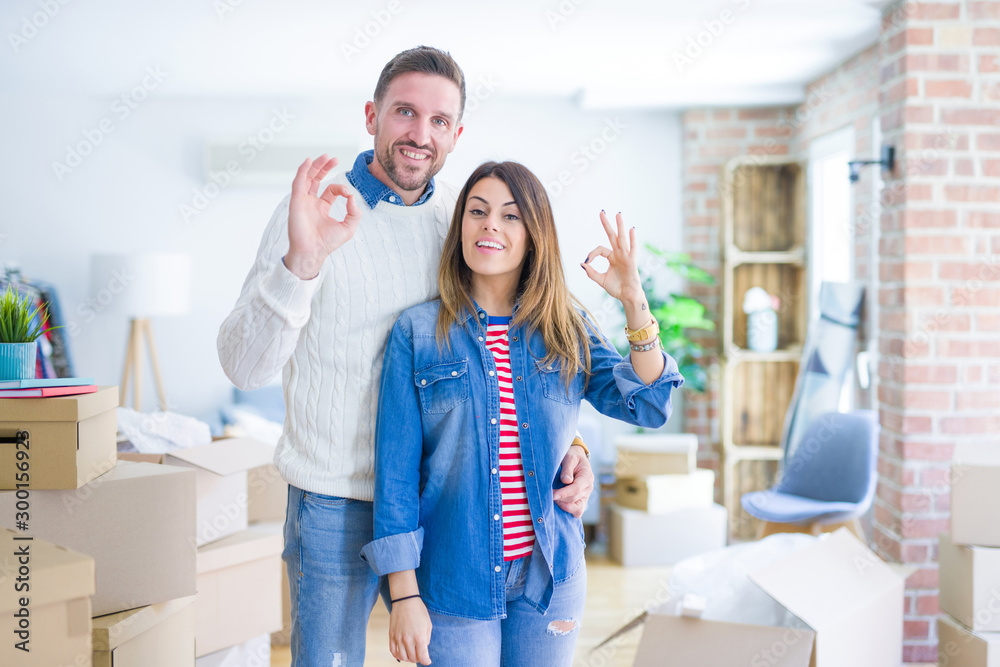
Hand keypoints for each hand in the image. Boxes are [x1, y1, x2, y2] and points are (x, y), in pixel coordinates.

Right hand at [284, 155, 361, 279]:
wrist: (312, 252)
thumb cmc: (327, 243)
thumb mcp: (348, 227)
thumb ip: (354, 212)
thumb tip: (352, 196)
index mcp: (322, 207)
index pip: (331, 190)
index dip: (341, 188)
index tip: (348, 194)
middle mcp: (311, 202)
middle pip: (316, 179)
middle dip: (324, 168)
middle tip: (333, 158)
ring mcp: (302, 201)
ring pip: (307, 178)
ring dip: (315, 166)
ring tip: (324, 157)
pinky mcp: (296, 202)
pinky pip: (298, 183)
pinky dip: (303, 171)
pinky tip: (308, 162)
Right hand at [389, 598, 432, 664]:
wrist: (405, 601)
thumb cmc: (419, 611)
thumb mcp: (428, 625)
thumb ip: (426, 639)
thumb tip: (423, 649)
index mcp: (419, 637)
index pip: (423, 657)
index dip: (426, 661)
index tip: (427, 661)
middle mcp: (408, 640)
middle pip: (413, 658)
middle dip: (418, 659)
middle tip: (420, 655)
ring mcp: (398, 638)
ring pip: (403, 657)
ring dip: (408, 658)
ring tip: (412, 654)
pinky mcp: (391, 636)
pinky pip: (393, 651)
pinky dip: (398, 655)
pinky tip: (402, 653)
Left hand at [553, 445, 594, 517]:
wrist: (576, 458)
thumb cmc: (572, 456)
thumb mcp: (570, 457)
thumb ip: (568, 468)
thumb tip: (566, 481)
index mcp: (587, 477)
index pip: (576, 489)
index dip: (564, 493)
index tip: (552, 494)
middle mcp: (588, 488)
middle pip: (574, 499)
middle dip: (560, 499)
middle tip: (548, 494)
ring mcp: (585, 496)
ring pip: (577, 509)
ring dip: (564, 506)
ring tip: (554, 499)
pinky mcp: (581, 500)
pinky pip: (577, 511)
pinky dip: (568, 510)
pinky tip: (558, 504)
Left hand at [581, 211, 643, 306]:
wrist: (627, 296)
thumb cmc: (616, 288)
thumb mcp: (600, 280)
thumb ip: (591, 272)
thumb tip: (582, 263)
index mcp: (612, 257)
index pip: (600, 249)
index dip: (592, 253)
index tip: (587, 261)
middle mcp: (619, 254)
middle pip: (612, 236)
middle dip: (606, 224)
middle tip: (601, 212)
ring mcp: (626, 256)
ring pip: (621, 239)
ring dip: (620, 226)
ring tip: (618, 214)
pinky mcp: (631, 262)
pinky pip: (632, 249)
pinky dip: (632, 239)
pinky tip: (631, 230)